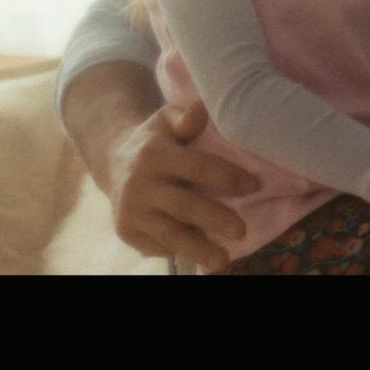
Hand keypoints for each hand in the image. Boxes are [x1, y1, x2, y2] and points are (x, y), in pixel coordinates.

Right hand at [104, 101, 259, 272]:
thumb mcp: (167, 121)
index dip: (227, 176)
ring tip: (224, 261)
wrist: (114, 162)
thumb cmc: (157, 139)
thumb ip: (187, 117)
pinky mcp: (126, 232)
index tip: (255, 186)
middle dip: (215, 219)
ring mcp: (131, 212)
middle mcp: (139, 185)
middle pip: (184, 206)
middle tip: (242, 231)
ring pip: (169, 234)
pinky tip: (203, 256)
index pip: (196, 166)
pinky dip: (182, 251)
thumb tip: (202, 108)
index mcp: (154, 154)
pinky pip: (158, 245)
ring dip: (198, 249)